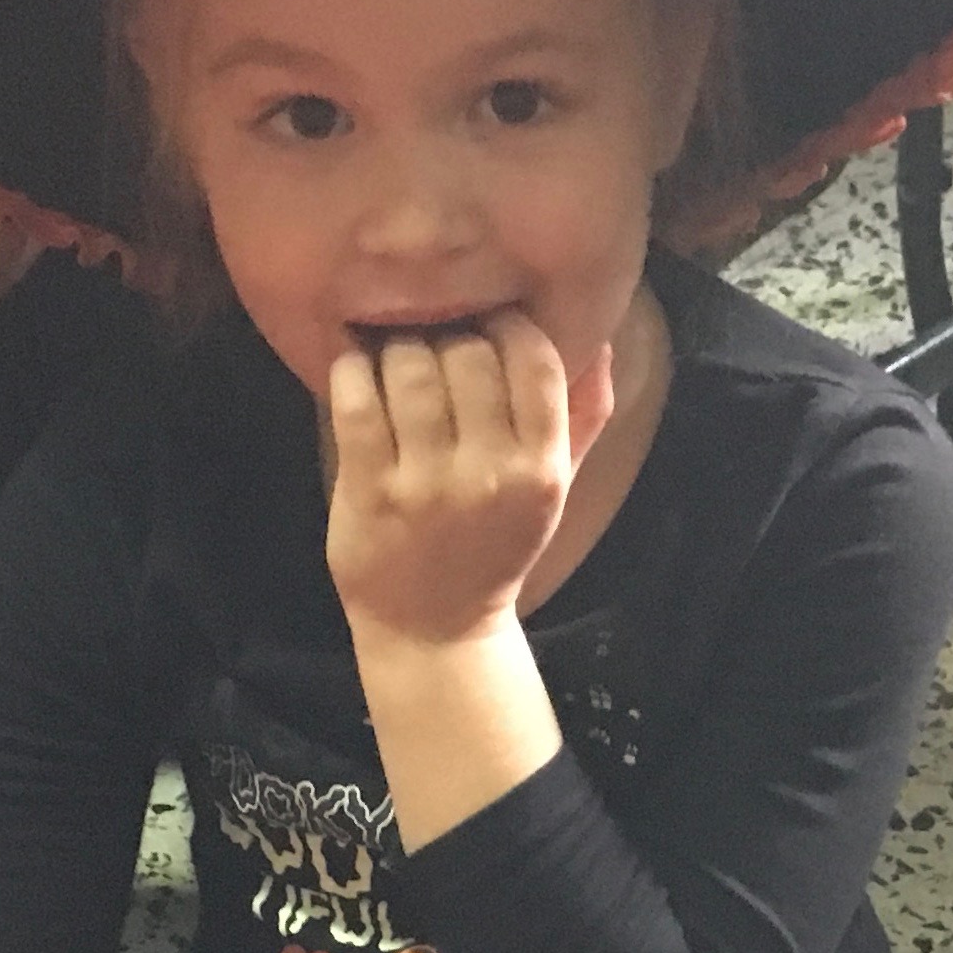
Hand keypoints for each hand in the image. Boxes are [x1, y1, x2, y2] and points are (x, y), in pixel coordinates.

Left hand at [324, 316, 607, 649]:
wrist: (437, 628)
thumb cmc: (497, 547)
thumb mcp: (555, 489)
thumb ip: (583, 417)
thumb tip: (600, 340)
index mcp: (543, 468)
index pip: (535, 359)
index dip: (509, 325)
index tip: (489, 325)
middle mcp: (491, 473)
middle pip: (467, 353)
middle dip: (447, 334)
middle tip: (433, 340)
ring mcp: (427, 482)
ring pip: (410, 368)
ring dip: (396, 348)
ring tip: (395, 356)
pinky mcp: (370, 489)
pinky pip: (357, 400)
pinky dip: (352, 371)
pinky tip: (357, 372)